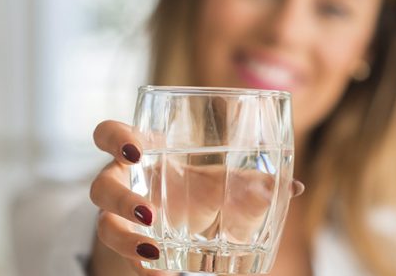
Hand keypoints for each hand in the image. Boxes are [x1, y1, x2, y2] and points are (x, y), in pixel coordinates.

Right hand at [88, 120, 304, 274]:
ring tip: (155, 252)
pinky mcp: (127, 246)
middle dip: (119, 199)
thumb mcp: (217, 181)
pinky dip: (143, 270)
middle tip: (149, 212)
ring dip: (126, 242)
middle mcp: (122, 182)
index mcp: (139, 152)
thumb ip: (251, 181)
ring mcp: (119, 217)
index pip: (108, 134)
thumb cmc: (193, 187)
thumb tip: (295, 187)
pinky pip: (125, 260)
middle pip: (101, 186)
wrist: (177, 220)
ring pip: (103, 226)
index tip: (136, 151)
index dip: (114, 139)